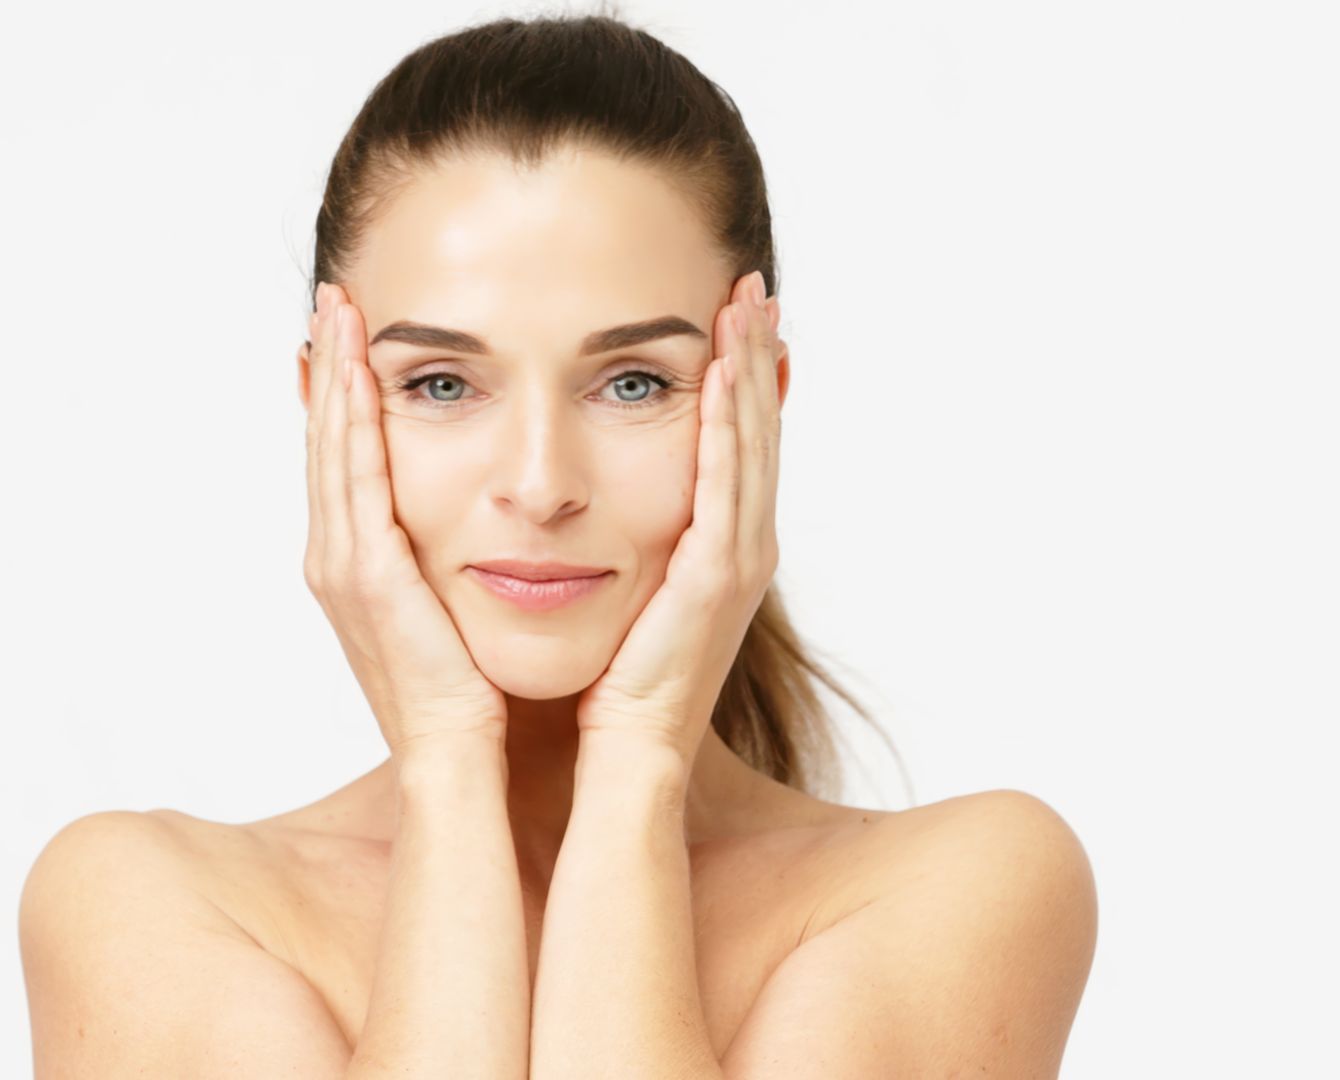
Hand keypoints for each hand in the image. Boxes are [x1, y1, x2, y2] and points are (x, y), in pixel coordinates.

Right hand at [303, 281, 508, 755]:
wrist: (463, 763)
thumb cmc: (474, 698)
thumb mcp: (456, 610)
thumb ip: (453, 560)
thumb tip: (489, 518)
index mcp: (358, 568)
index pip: (345, 461)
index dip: (343, 395)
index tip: (352, 332)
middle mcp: (337, 560)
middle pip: (327, 441)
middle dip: (329, 365)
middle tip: (333, 296)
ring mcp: (343, 568)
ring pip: (332, 448)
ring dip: (334, 374)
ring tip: (339, 310)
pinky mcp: (366, 576)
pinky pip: (355, 477)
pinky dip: (352, 419)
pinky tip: (358, 369)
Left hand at [573, 270, 783, 773]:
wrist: (621, 758)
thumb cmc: (606, 684)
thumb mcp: (619, 591)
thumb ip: (622, 538)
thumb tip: (584, 494)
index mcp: (715, 547)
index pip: (733, 443)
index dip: (737, 376)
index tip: (728, 312)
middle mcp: (739, 547)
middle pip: (755, 430)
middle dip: (754, 354)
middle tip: (751, 284)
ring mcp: (737, 561)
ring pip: (752, 445)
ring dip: (750, 370)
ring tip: (746, 304)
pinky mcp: (718, 578)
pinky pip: (730, 486)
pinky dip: (731, 427)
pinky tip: (725, 375)